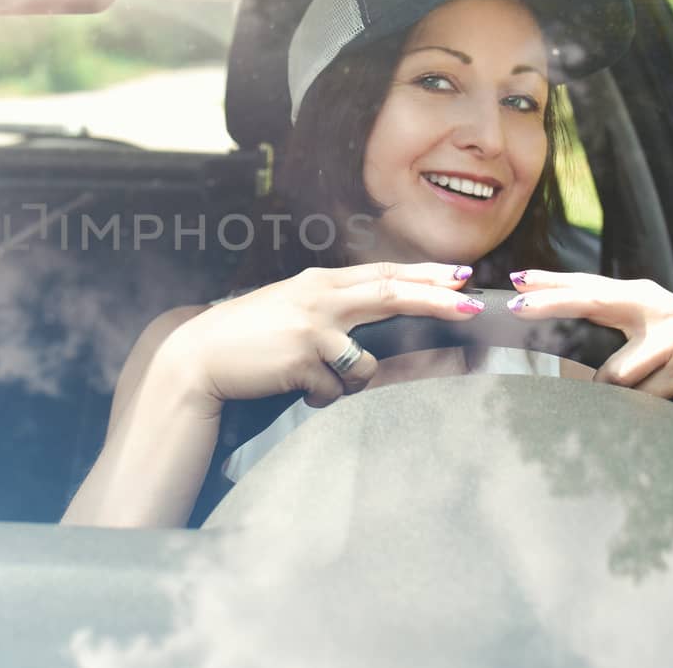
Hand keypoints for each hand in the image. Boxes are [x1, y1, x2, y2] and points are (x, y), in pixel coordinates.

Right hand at [155, 261, 483, 410]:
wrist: (200, 355)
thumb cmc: (246, 337)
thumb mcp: (290, 309)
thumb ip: (330, 310)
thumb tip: (367, 333)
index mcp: (319, 283)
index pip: (382, 274)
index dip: (423, 275)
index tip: (460, 276)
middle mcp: (320, 297)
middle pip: (391, 294)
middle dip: (436, 299)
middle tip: (472, 304)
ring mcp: (312, 327)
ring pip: (363, 364)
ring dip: (346, 383)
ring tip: (308, 379)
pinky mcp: (303, 357)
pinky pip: (333, 391)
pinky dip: (318, 398)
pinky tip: (290, 387)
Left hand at [506, 270, 672, 413]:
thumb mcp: (647, 323)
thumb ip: (608, 318)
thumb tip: (553, 321)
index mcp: (639, 296)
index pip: (587, 284)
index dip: (550, 282)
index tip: (516, 280)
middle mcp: (654, 308)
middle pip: (594, 300)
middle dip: (553, 303)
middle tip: (518, 307)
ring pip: (616, 371)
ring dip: (607, 390)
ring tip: (614, 397)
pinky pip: (645, 396)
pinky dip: (639, 405)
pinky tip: (650, 404)